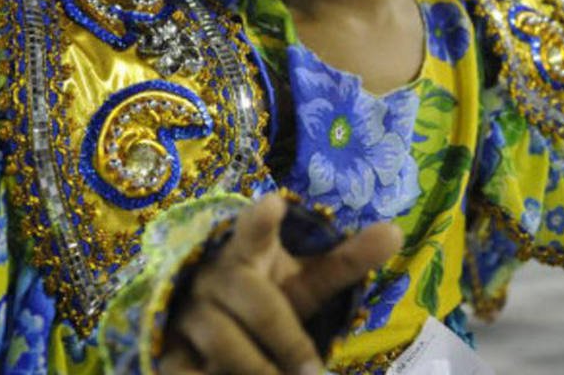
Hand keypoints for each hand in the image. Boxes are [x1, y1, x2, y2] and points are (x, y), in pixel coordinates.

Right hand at [161, 194, 402, 374]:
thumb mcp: (304, 278)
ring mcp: (187, 312)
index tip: (273, 205)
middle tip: (314, 373)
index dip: (261, 221)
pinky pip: (183, 370)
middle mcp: (215, 276)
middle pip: (254, 304)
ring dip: (255, 368)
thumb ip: (346, 260)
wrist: (207, 315)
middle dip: (286, 339)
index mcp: (248, 250)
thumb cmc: (265, 291)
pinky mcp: (167, 347)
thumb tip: (396, 232)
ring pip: (221, 342)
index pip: (254, 231)